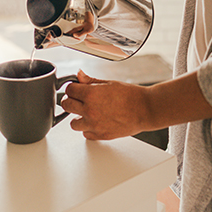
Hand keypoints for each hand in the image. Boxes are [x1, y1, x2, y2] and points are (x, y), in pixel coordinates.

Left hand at [61, 69, 211, 140]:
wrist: (146, 110)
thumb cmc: (131, 96)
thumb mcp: (109, 83)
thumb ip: (90, 80)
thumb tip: (79, 75)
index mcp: (91, 94)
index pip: (69, 90)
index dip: (73, 88)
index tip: (76, 89)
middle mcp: (89, 110)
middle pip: (66, 105)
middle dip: (72, 101)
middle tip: (80, 100)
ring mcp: (94, 124)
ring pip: (73, 123)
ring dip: (78, 117)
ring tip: (89, 112)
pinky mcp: (100, 135)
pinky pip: (85, 134)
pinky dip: (88, 128)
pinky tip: (97, 121)